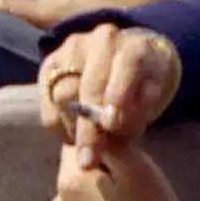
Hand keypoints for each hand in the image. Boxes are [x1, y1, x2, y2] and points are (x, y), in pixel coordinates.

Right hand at [37, 24, 180, 142]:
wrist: (123, 64)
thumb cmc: (141, 87)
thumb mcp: (152, 98)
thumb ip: (141, 108)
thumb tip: (113, 121)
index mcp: (135, 46)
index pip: (127, 66)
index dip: (119, 94)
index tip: (112, 124)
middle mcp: (102, 40)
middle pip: (89, 86)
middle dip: (89, 128)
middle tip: (89, 160)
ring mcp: (72, 49)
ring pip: (63, 94)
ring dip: (74, 128)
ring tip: (86, 148)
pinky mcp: (50, 64)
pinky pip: (47, 101)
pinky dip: (58, 124)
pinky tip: (72, 135)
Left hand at [50, 132, 197, 200]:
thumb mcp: (137, 168)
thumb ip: (110, 142)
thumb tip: (94, 128)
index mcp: (69, 181)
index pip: (76, 145)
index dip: (101, 147)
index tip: (124, 160)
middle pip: (76, 175)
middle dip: (98, 175)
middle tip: (131, 188)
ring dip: (96, 200)